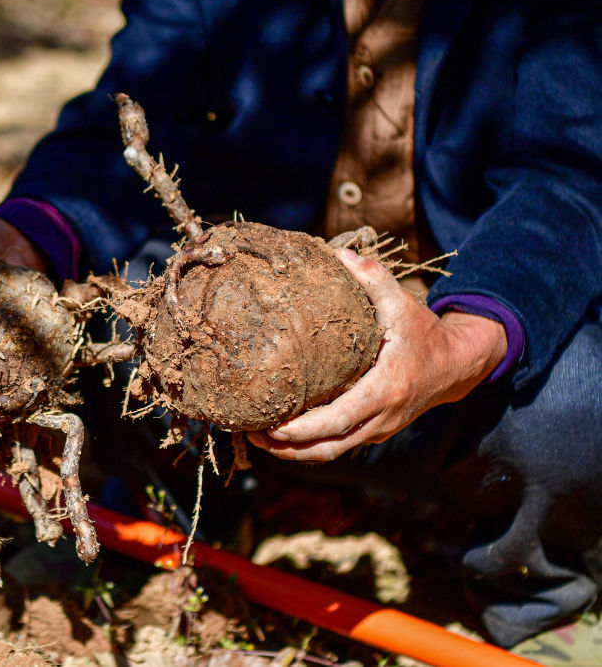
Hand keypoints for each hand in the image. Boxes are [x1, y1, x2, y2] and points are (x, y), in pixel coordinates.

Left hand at [247, 247, 507, 461]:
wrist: (456, 365)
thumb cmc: (423, 333)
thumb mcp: (403, 304)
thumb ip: (374, 279)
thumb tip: (341, 254)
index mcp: (384, 390)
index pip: (338, 420)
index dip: (303, 429)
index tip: (271, 427)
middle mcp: (381, 418)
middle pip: (328, 447)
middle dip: (287, 447)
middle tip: (251, 434)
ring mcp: (378, 429)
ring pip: (331, 452)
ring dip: (293, 453)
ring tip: (258, 439)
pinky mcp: (373, 432)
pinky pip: (338, 446)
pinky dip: (309, 447)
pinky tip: (281, 436)